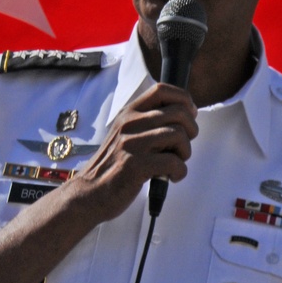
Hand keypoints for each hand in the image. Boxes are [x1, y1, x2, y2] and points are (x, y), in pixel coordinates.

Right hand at [71, 83, 198, 221]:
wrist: (90, 193)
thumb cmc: (114, 166)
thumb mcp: (126, 134)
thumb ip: (149, 123)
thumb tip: (186, 114)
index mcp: (129, 113)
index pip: (162, 90)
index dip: (184, 100)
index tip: (189, 116)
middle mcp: (129, 123)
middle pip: (179, 112)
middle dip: (191, 131)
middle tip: (182, 148)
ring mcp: (131, 143)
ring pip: (179, 135)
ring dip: (185, 153)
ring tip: (173, 165)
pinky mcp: (135, 165)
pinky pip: (174, 162)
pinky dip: (179, 172)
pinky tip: (170, 177)